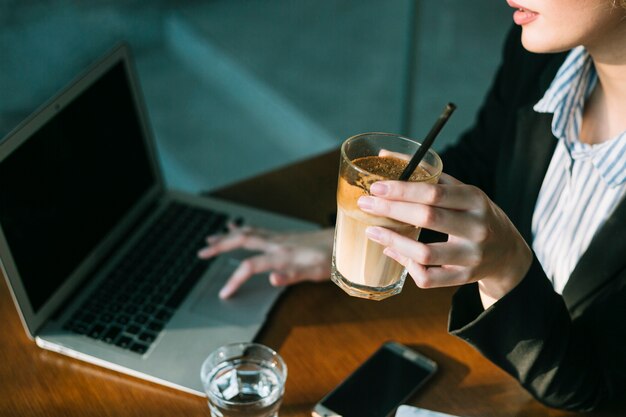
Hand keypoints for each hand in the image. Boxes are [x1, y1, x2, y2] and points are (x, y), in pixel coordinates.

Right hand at [197, 224, 333, 298]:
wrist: (343, 242)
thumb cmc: (330, 260)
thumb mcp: (313, 273)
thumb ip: (291, 276)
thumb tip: (271, 279)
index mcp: (281, 254)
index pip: (250, 266)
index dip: (234, 279)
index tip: (223, 293)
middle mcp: (276, 243)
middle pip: (241, 241)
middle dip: (220, 247)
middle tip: (201, 253)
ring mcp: (278, 237)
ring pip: (247, 232)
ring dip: (227, 236)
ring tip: (211, 238)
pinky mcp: (282, 236)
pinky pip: (256, 230)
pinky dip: (241, 228)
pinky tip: (235, 226)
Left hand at [357, 173, 531, 308]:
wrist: (507, 253)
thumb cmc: (475, 214)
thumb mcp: (462, 190)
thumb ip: (427, 173)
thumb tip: (384, 154)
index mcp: (475, 199)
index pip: (434, 193)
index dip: (402, 190)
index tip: (376, 187)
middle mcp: (476, 228)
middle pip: (427, 218)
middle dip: (391, 210)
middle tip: (365, 204)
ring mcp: (471, 256)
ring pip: (425, 253)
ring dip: (393, 240)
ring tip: (372, 230)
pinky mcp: (463, 278)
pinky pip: (428, 277)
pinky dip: (405, 264)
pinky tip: (393, 251)